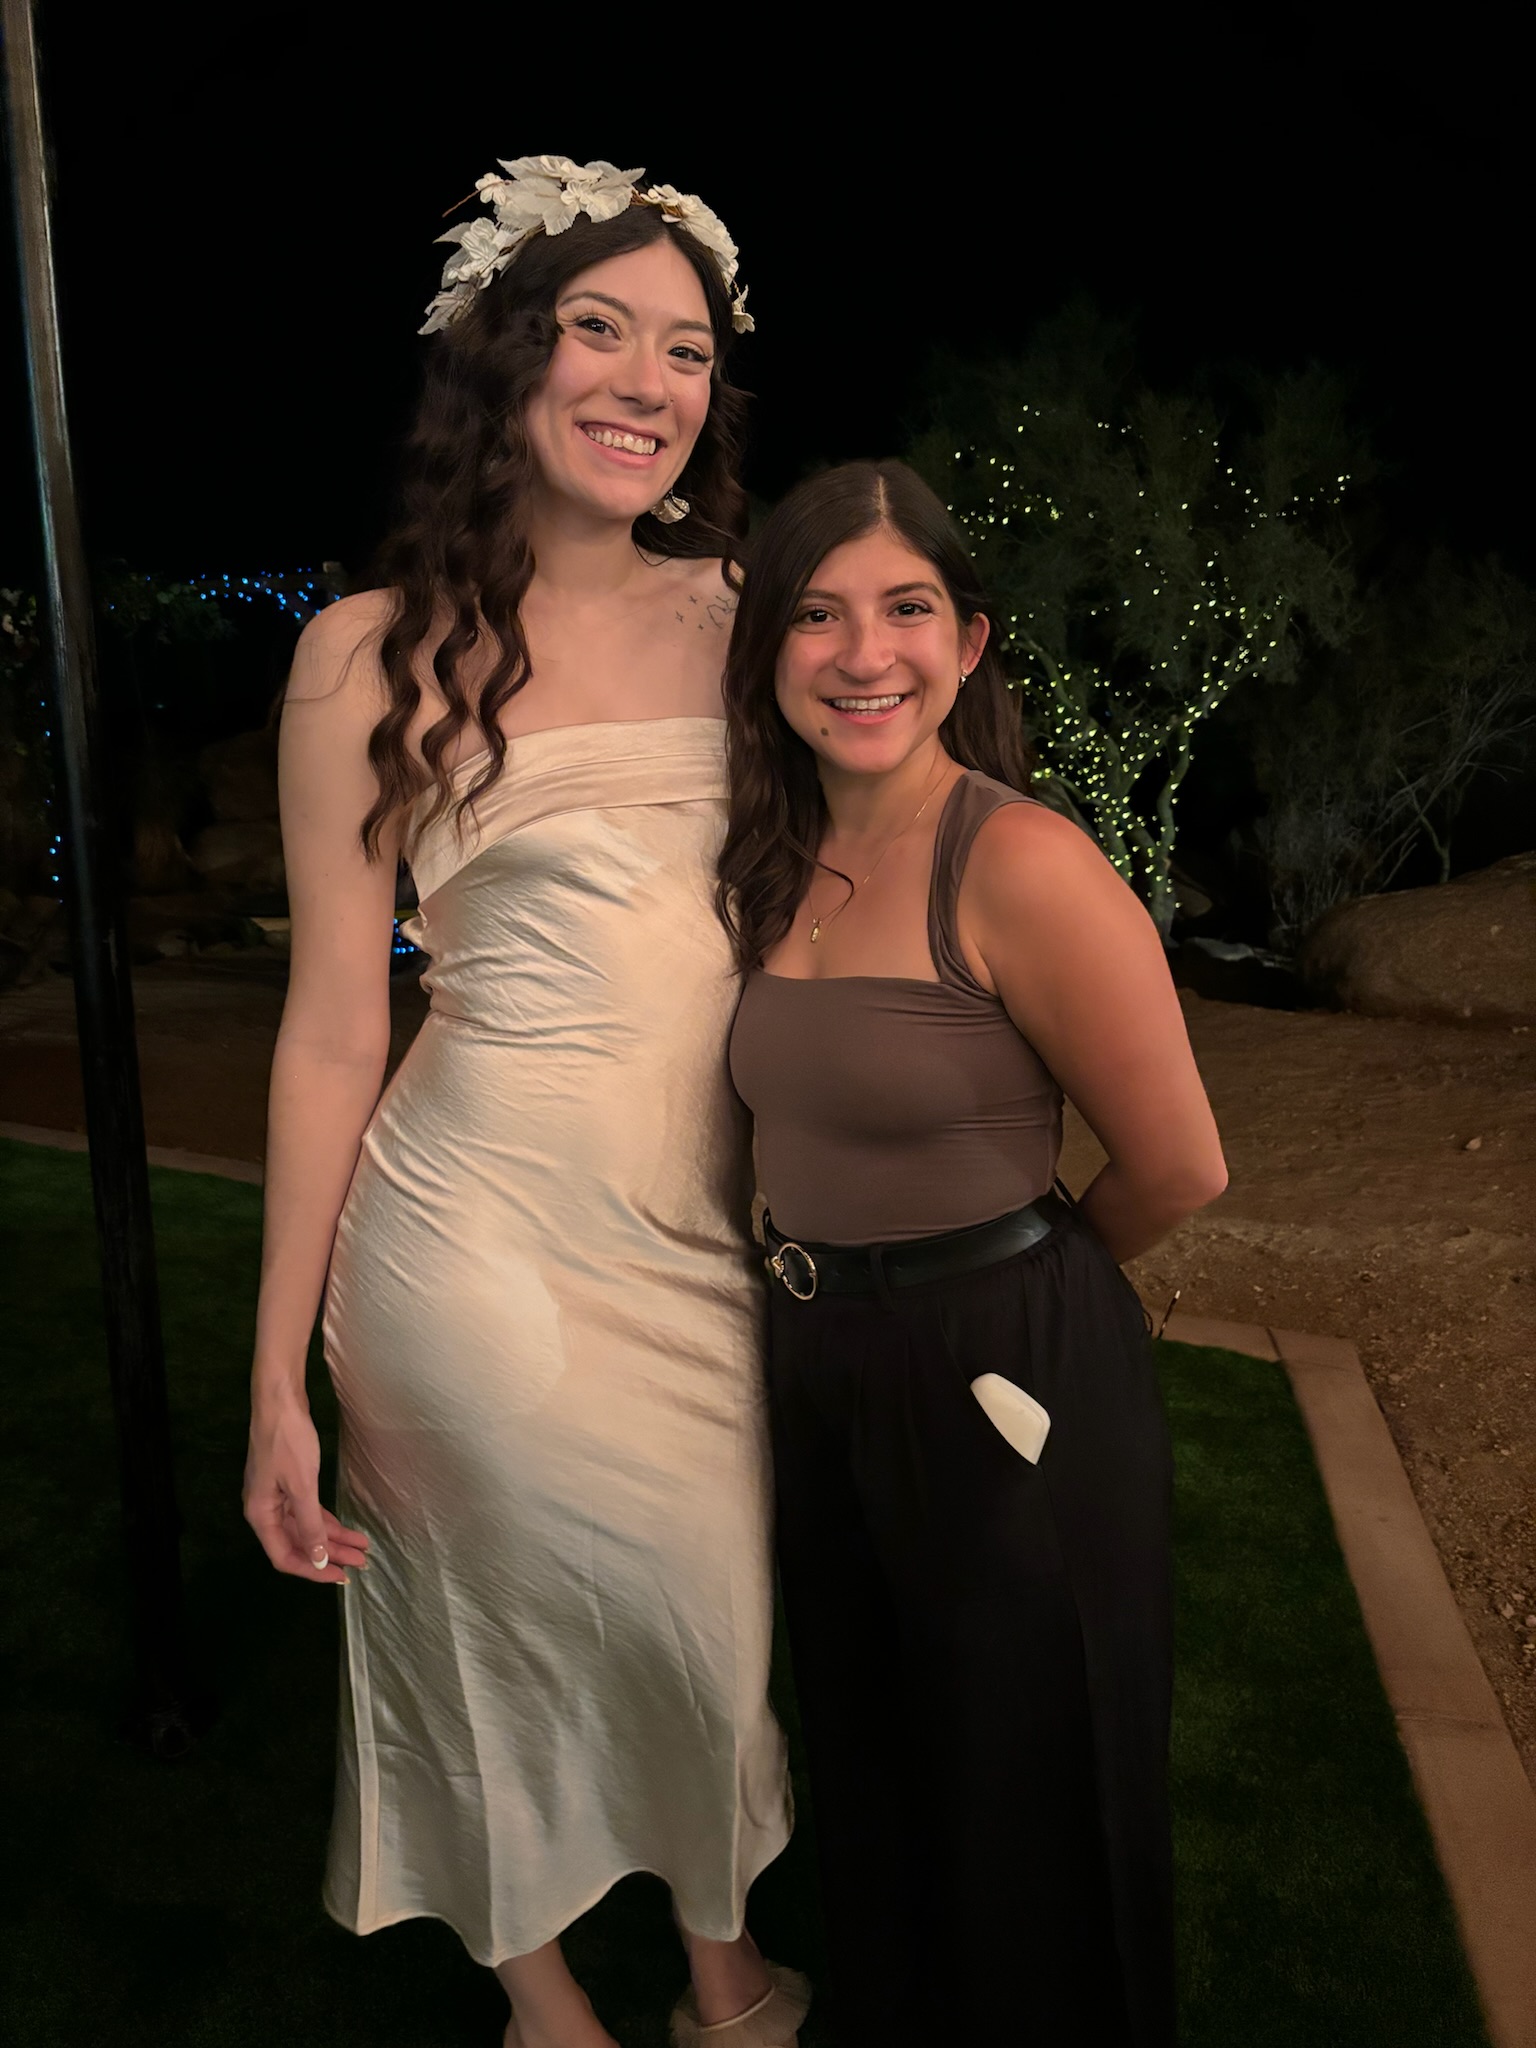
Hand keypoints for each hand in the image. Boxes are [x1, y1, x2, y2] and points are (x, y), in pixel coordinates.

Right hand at [243, 1391, 369, 1583]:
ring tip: (362, 1549)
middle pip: (298, 1544)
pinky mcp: (289, 1483)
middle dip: (330, 1555)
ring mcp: (277, 1496)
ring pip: (306, 1528)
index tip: (339, 1576)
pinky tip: (347, 1528)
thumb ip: (309, 1525)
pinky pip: (309, 1511)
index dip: (312, 1570)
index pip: (285, 1556)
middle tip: (361, 1563)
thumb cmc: (288, 1442)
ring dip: (333, 1539)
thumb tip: (317, 1560)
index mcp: (261, 1515)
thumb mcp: (302, 1486)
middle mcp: (266, 1510)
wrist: (280, 1400)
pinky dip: (328, 1521)